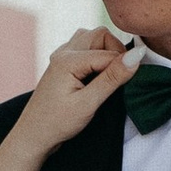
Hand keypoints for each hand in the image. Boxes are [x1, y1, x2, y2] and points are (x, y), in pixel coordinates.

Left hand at [18, 28, 134, 148]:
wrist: (34, 135)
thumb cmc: (58, 123)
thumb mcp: (88, 103)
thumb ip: (112, 78)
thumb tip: (137, 56)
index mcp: (68, 59)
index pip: (109, 53)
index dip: (124, 66)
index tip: (131, 84)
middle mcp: (64, 52)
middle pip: (101, 35)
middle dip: (115, 52)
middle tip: (118, 78)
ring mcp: (61, 56)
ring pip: (92, 38)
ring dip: (105, 51)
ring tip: (106, 76)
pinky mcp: (62, 63)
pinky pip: (84, 47)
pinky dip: (95, 55)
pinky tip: (95, 76)